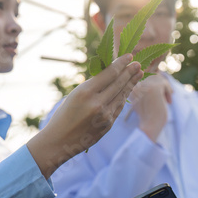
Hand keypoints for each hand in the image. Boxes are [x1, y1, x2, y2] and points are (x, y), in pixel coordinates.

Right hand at [27, 54, 142, 178]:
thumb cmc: (64, 115)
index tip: (129, 56)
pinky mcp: (108, 125)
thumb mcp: (75, 95)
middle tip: (137, 64)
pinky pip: (118, 107)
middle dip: (130, 72)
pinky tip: (128, 89)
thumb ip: (93, 86)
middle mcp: (97, 103)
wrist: (59, 141)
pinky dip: (124, 97)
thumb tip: (111, 75)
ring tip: (138, 74)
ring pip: (122, 95)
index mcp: (85, 92)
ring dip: (131, 83)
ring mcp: (104, 116)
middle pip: (118, 83)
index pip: (109, 74)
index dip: (121, 64)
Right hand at [130, 73, 172, 141]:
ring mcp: (144, 86)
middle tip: (166, 96)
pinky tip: (168, 101)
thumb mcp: (143, 101)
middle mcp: (135, 85)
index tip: (160, 93)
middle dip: (160, 84)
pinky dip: (169, 91)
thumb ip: (145, 90)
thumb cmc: (147, 118)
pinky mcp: (154, 88)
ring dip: (165, 87)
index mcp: (130, 89)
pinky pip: (164, 83)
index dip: (153, 83)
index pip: (143, 77)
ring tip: (167, 99)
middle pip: (150, 76)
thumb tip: (157, 73)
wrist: (149, 128)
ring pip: (158, 78)